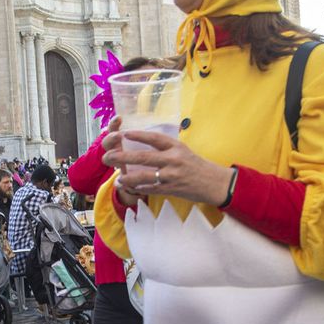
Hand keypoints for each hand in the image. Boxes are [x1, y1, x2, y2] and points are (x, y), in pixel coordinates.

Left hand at [102, 127, 228, 203]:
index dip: (138, 135)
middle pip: (144, 157)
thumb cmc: (197, 165)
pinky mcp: (171, 189)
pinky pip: (150, 189)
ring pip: (144, 176)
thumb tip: (146, 143)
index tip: (124, 133)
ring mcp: (171, 176)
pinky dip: (138, 189)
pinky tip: (128, 187)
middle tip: (109, 157)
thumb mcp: (184, 150)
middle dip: (123, 157)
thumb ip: (167, 148)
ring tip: (118, 178)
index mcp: (176, 147)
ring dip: (128, 177)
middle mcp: (173, 160)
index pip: (154, 139)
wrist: (214, 183)